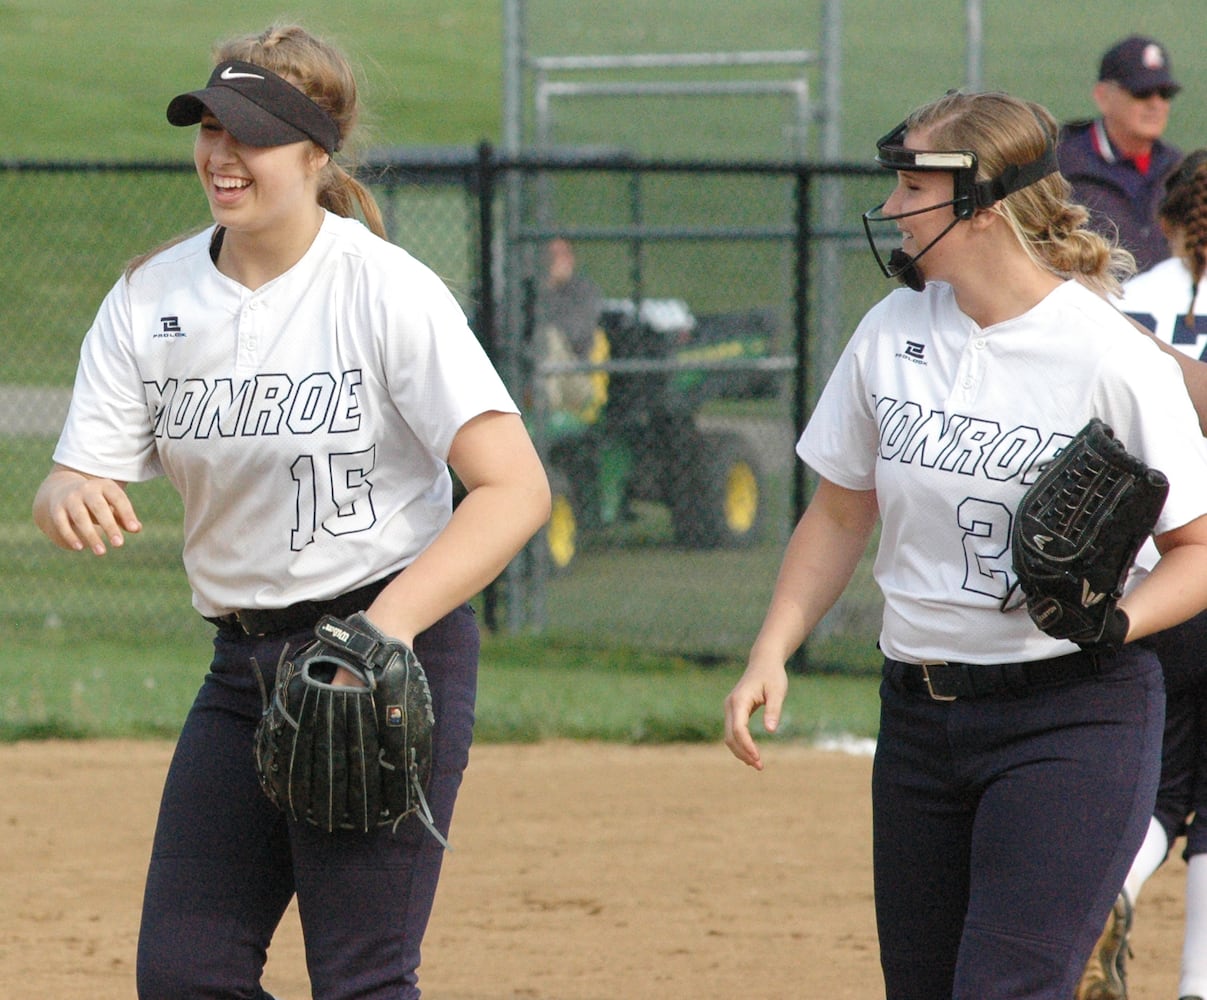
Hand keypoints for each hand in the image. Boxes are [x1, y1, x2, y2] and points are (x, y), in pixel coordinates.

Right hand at [34, 468, 140, 555]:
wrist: (63, 489)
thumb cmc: (97, 502)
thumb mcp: (111, 504)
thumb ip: (123, 516)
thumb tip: (137, 528)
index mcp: (104, 486)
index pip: (118, 498)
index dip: (126, 513)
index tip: (133, 529)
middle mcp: (87, 490)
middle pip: (99, 507)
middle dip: (109, 526)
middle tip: (119, 544)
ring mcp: (70, 499)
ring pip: (80, 517)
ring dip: (91, 535)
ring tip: (101, 552)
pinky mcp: (56, 509)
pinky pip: (62, 523)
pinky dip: (70, 535)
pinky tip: (79, 547)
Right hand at [723, 656, 787, 770]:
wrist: (763, 662)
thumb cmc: (772, 675)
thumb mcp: (777, 691)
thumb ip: (774, 710)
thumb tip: (771, 730)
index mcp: (740, 700)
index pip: (739, 729)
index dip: (747, 746)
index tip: (758, 758)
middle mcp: (730, 705)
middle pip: (731, 736)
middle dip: (743, 753)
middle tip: (760, 766)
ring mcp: (730, 708)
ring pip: (729, 736)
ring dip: (740, 751)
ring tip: (757, 764)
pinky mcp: (733, 711)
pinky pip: (733, 732)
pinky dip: (740, 744)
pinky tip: (751, 754)